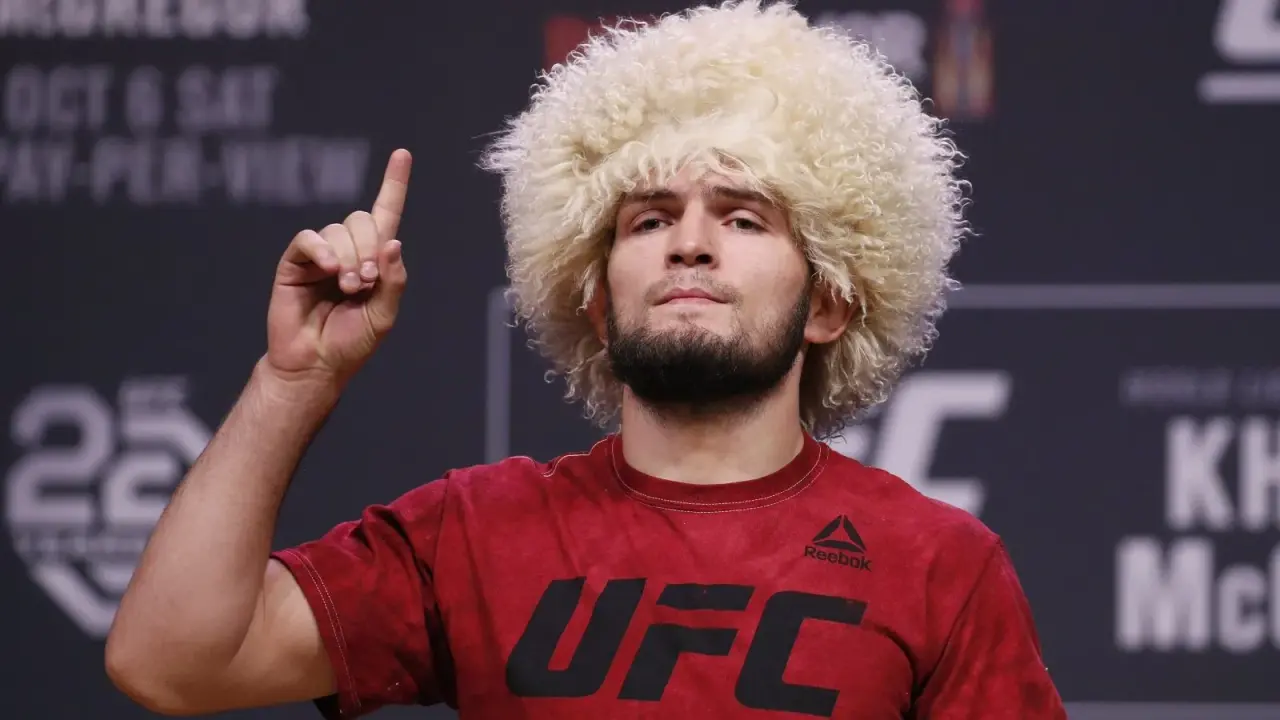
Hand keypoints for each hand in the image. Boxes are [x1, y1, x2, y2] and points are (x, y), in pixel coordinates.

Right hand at [263, 149, 411, 387]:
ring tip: (348, 289)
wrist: (316, 364)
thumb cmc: (351, 342)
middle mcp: (347, 250)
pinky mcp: (295, 262)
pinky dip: (323, 250)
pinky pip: (309, 239)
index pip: (386, 214)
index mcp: (374, 259)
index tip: (403, 154)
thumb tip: (392, 243)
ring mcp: (320, 254)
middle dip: (370, 249)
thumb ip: (394, 281)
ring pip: (338, 231)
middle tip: (367, 282)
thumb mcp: (384, 315)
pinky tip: (330, 270)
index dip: (393, 184)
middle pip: (362, 220)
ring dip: (350, 259)